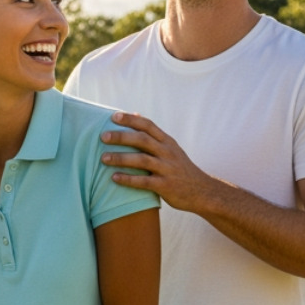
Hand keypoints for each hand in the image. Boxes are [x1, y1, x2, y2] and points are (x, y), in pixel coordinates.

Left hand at [100, 111, 221, 214]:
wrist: (202, 191)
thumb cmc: (180, 168)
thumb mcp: (171, 148)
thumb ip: (153, 134)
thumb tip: (135, 113)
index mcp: (167, 142)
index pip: (148, 125)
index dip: (131, 119)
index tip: (113, 116)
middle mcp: (168, 153)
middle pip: (142, 140)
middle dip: (122, 137)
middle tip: (103, 136)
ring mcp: (167, 169)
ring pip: (142, 160)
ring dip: (121, 158)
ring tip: (103, 158)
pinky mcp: (166, 186)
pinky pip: (144, 182)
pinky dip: (128, 179)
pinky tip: (114, 178)